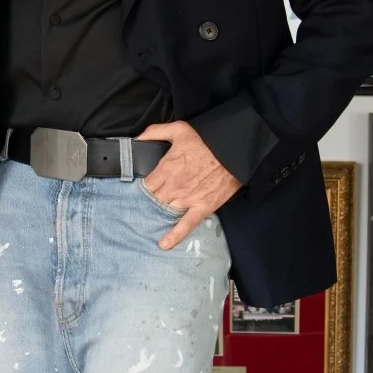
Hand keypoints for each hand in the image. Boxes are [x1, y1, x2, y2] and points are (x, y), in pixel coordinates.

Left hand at [136, 120, 241, 250]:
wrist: (234, 150)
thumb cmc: (207, 140)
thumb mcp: (178, 129)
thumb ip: (154, 132)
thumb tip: (137, 138)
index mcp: (166, 169)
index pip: (145, 186)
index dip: (142, 189)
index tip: (141, 191)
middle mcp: (174, 186)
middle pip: (153, 201)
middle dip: (148, 203)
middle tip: (144, 207)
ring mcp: (187, 199)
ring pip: (165, 212)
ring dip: (157, 217)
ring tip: (150, 222)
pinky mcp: (202, 207)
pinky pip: (186, 225)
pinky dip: (175, 236)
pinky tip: (164, 244)